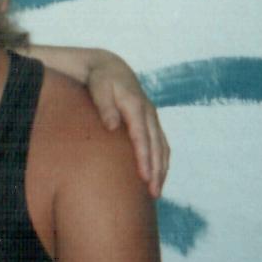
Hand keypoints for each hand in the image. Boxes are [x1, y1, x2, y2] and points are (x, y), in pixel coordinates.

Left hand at [86, 54, 169, 196]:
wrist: (111, 69)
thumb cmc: (101, 80)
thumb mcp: (98, 87)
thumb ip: (104, 106)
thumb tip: (111, 126)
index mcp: (136, 106)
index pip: (142, 137)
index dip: (145, 158)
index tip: (145, 177)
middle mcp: (149, 113)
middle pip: (156, 146)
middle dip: (157, 170)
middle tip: (153, 193)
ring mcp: (152, 118)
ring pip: (162, 147)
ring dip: (162, 169)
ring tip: (156, 192)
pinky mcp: (152, 122)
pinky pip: (161, 145)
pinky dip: (162, 162)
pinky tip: (158, 177)